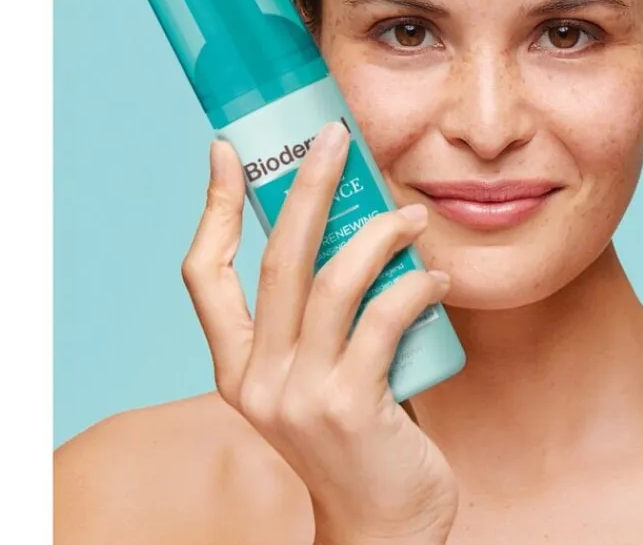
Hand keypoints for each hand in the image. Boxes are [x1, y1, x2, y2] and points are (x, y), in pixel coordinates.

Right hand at [181, 121, 458, 544]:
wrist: (384, 521)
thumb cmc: (358, 429)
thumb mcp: (316, 370)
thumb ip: (318, 312)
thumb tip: (353, 221)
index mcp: (236, 365)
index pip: (203, 274)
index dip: (214, 207)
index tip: (228, 151)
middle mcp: (257, 380)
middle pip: (277, 259)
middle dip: (306, 187)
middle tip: (335, 137)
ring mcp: (301, 396)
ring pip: (334, 282)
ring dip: (379, 235)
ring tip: (412, 217)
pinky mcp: (352, 406)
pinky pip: (384, 319)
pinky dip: (416, 286)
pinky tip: (439, 277)